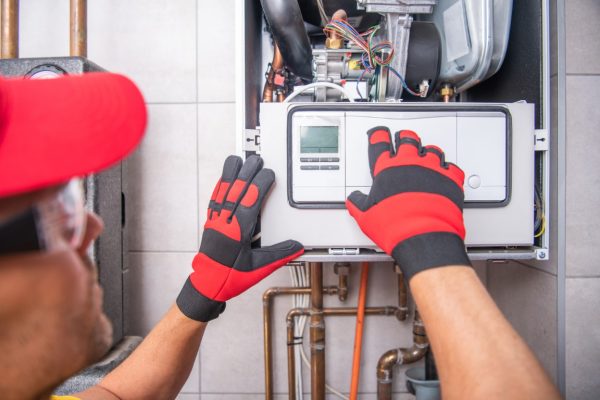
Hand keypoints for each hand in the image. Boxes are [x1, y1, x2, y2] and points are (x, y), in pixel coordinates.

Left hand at [177, 155, 303, 321]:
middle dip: (247, 173)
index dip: (260, 184)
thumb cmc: (232, 277)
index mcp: (239, 231)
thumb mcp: (260, 268)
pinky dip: (219, 187)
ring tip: (237, 160)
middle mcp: (226, 222)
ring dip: (230, 174)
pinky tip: (223, 179)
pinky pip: (215, 200)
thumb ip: (279, 254)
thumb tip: (297, 246)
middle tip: (256, 160)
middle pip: (237, 191)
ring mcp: (216, 221)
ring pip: (223, 192)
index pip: (251, 201)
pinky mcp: (210, 223)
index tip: (268, 174)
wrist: (208, 285)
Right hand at [346, 127, 470, 280]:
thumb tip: (354, 199)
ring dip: (427, 151)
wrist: (423, 236)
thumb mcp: (365, 216)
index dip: (379, 136)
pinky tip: (445, 171)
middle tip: (403, 139)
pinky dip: (448, 168)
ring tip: (426, 155)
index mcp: (387, 170)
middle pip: (407, 139)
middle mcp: (410, 164)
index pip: (380, 144)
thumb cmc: (395, 225)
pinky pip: (451, 166)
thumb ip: (358, 203)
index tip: (379, 134)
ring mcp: (432, 169)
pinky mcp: (450, 179)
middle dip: (404, 138)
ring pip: (431, 149)